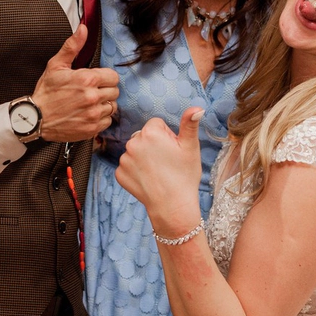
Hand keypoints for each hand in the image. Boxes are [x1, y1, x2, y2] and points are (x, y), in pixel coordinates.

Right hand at [31, 25, 119, 142]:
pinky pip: (108, 121)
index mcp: (87, 80)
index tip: (96, 80)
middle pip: (115, 92)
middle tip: (91, 92)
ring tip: (89, 103)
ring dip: (104, 104)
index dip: (105, 78)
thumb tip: (83, 29)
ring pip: (112, 106)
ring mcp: (93, 114)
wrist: (35, 118)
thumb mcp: (56, 65)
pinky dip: (101, 118)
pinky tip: (88, 114)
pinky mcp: (92, 128)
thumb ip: (73, 46)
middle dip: (105, 90)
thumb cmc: (46, 92)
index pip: (113, 77)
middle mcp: (93, 97)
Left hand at [116, 108, 203, 228]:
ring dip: (143, 158)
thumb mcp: (191, 147)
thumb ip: (189, 124)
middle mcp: (133, 143)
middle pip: (144, 137)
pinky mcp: (119, 174)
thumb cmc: (184, 176)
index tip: (172, 150)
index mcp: (150, 133)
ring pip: (135, 151)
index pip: (156, 124)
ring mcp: (124, 160)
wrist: (173, 206)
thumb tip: (196, 108)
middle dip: (153, 145)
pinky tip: (148, 179)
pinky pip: (128, 166)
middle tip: (166, 162)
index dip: (167, 136)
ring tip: (158, 172)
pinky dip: (136, 171)